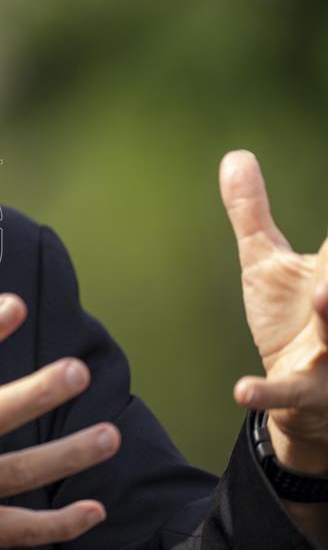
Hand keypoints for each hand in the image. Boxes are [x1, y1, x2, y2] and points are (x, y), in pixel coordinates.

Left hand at [220, 150, 327, 473]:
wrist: (307, 399)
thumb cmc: (294, 321)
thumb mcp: (268, 264)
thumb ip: (253, 214)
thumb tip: (236, 156)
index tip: (322, 259)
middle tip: (327, 278)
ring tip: (323, 296)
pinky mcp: (308, 392)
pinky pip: (291, 393)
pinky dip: (268, 392)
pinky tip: (242, 389)